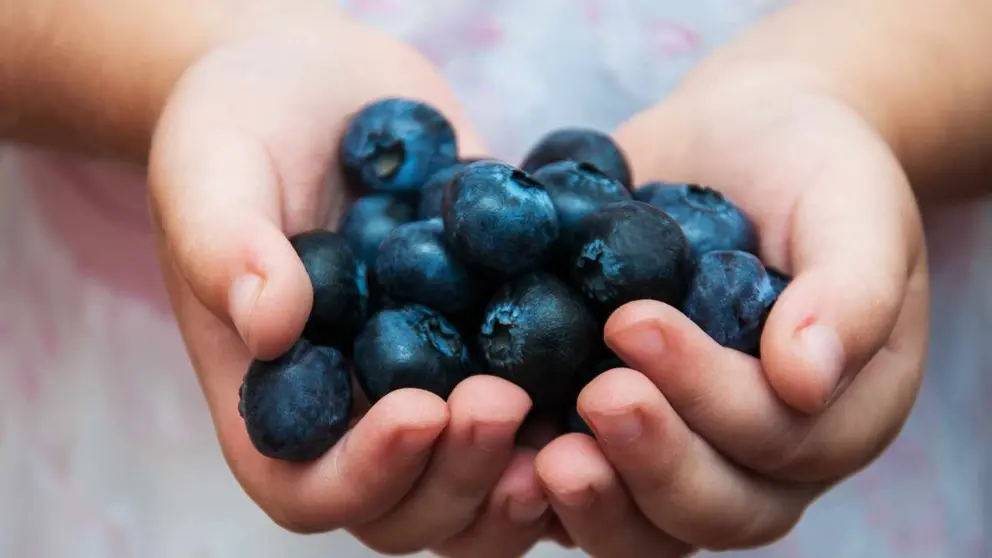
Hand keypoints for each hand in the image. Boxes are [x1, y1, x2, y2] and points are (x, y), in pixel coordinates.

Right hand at [148, 4, 548, 554]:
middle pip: (411, 509)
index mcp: (277, 399)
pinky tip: (623, 365)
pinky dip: (581, 406)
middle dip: (462, 474)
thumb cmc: (239, 124)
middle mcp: (358, 411)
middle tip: (506, 402)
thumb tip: (269, 326)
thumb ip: (229, 249)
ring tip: (581, 411)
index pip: (306, 488)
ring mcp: (434, 383)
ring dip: (531, 468)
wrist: (319, 84)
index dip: (365, 474)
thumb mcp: (212, 170)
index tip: (419, 409)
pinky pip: (542, 404)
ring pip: (487, 480)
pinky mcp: (495, 343)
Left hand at [534, 66, 928, 555]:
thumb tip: (806, 380)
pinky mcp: (603, 431)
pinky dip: (531, 485)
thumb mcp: (853, 208)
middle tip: (596, 395)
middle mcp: (757, 457)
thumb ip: (852, 292)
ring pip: (640, 525)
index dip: (709, 397)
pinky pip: (574, 485)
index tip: (635, 322)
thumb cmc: (809, 169)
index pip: (778, 440)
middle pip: (709, 508)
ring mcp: (677, 450)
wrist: (737, 141)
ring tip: (541, 455)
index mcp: (834, 416)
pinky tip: (492, 442)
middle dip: (652, 460)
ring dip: (592, 502)